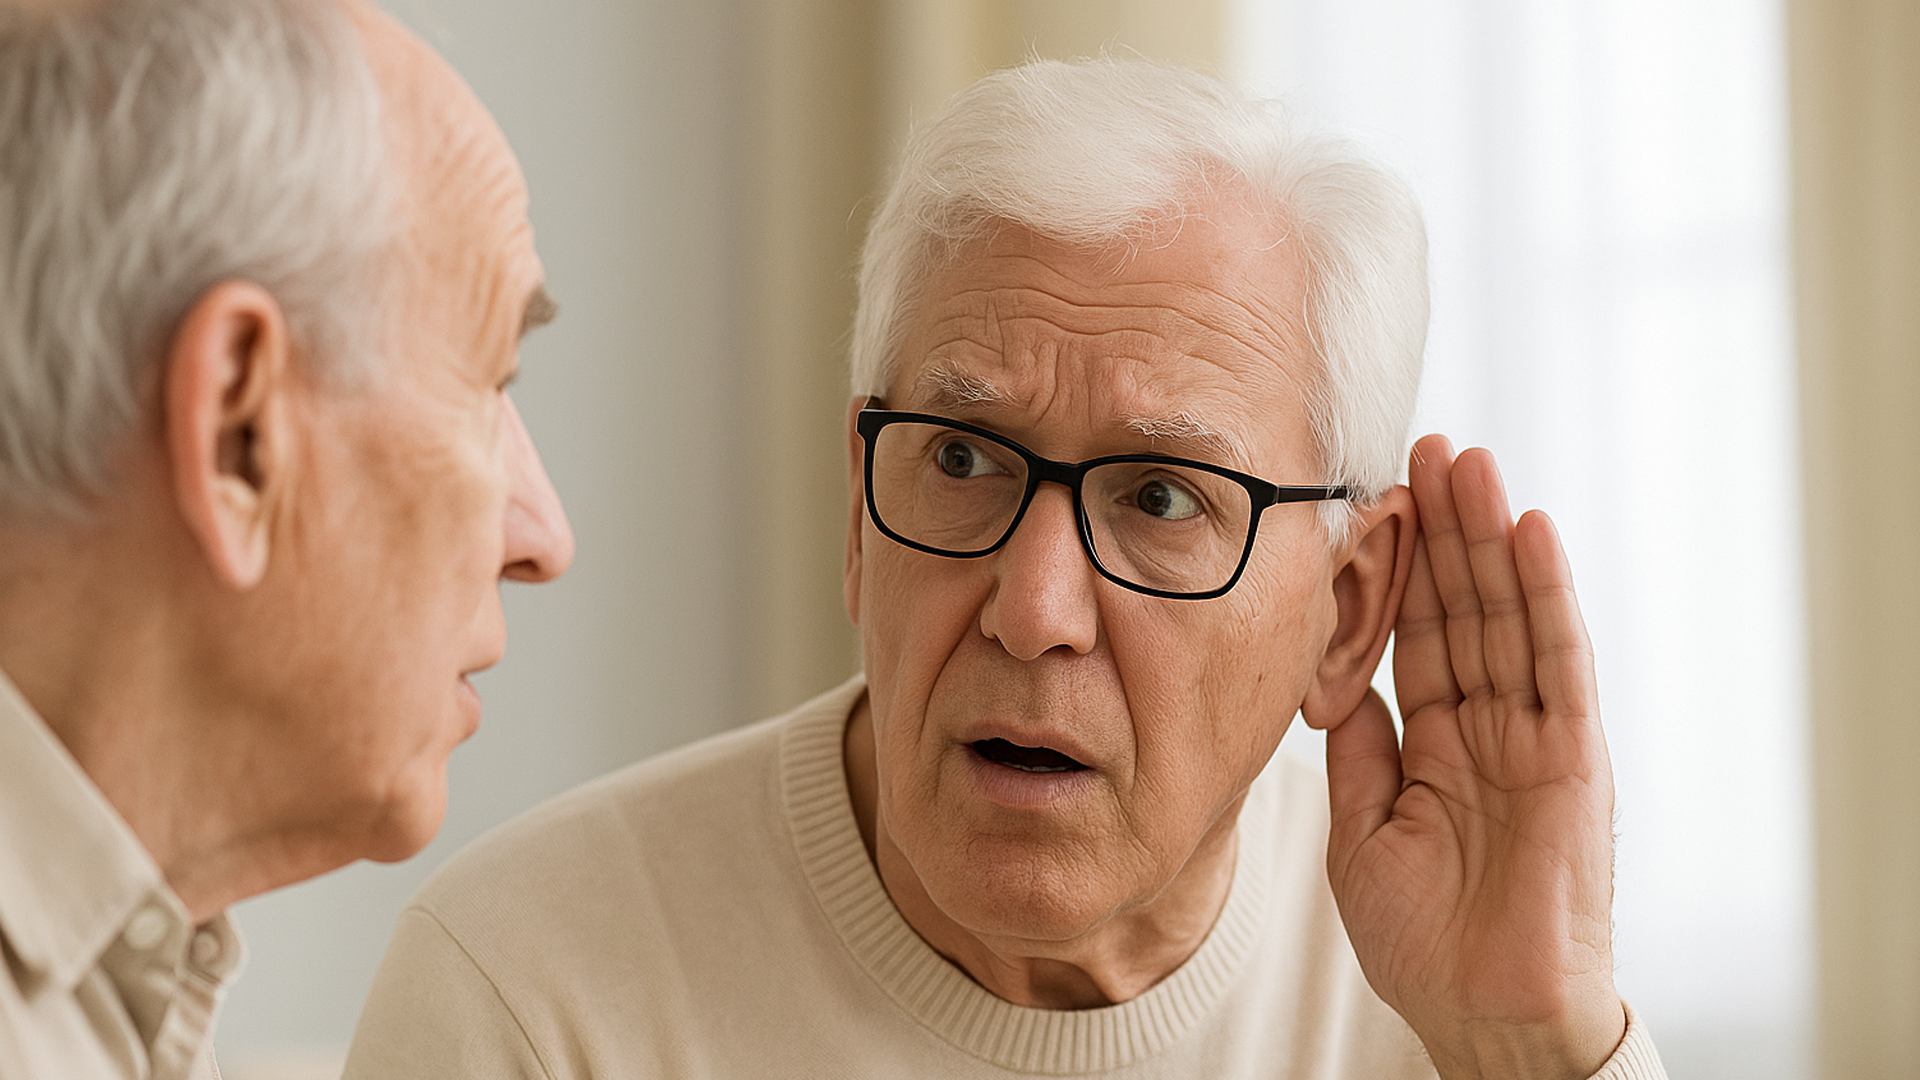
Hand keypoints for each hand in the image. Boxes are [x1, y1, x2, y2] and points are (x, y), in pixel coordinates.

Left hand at [1324, 435, 1625, 1079]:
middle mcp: (1490, 724)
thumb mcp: (1363, 831)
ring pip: (1510, 615)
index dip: (1402, 567)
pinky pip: (1558, 663)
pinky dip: (1545, 597)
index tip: (1380, 496)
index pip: (1419, 633)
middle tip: (1426, 443)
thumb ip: (1359, 752)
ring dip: (1491, 537)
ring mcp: (1535, 734)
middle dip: (1446, 527)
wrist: (1483, 1011)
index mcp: (1438, 740)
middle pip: (1466, 605)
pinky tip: (1530, 534)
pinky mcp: (1573, 754)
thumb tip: (1336, 684)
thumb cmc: (1427, 940)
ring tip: (1470, 461)